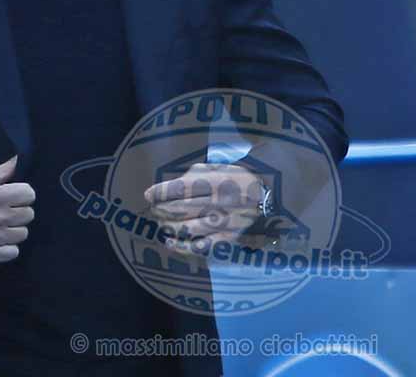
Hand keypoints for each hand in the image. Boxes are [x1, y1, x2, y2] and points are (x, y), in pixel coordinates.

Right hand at [0, 156, 35, 263]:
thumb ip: (0, 172)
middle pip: (28, 214)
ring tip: (1, 227)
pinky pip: (14, 252)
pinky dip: (8, 248)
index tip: (14, 197)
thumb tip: (17, 159)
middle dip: (19, 211)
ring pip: (22, 233)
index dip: (23, 194)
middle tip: (6, 212)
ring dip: (14, 230)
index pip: (29, 194)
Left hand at [144, 163, 262, 254]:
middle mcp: (218, 202)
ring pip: (185, 228)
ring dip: (167, 226)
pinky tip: (169, 242)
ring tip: (160, 223)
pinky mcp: (226, 239)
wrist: (267, 197)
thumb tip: (165, 188)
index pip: (179, 188)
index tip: (149, 195)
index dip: (160, 192)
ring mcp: (222, 222)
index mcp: (214, 182)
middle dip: (160, 209)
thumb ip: (193, 176)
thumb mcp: (217, 169)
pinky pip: (199, 246)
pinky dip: (181, 246)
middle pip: (179, 208)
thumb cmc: (235, 180)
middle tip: (153, 209)